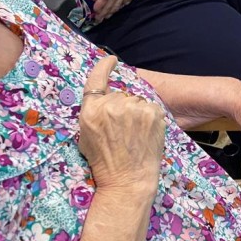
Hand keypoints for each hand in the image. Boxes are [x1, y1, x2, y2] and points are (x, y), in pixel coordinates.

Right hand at [77, 56, 166, 195]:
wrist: (128, 180)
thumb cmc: (105, 163)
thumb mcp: (87, 136)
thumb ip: (95, 113)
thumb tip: (105, 99)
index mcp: (91, 111)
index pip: (96, 79)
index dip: (104, 66)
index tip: (111, 60)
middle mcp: (112, 105)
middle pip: (120, 95)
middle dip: (121, 108)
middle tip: (122, 130)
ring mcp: (134, 107)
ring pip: (136, 101)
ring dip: (136, 113)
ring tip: (134, 135)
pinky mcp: (153, 112)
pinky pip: (150, 108)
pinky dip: (149, 118)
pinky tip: (145, 133)